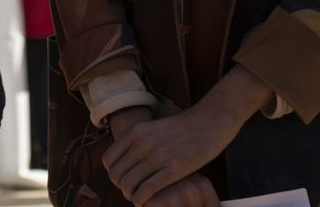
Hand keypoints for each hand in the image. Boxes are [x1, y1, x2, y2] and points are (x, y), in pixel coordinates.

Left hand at [103, 67, 270, 204]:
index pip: (109, 160)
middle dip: (122, 188)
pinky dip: (142, 199)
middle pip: (117, 175)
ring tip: (138, 198)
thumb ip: (139, 141)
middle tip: (131, 192)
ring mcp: (158, 156)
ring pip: (129, 184)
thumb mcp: (154, 129)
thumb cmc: (184, 127)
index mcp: (136, 132)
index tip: (123, 180)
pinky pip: (148, 190)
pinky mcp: (174, 169)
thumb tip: (128, 158)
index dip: (113, 175)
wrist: (210, 120)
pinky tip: (146, 203)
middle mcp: (143, 143)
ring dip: (131, 196)